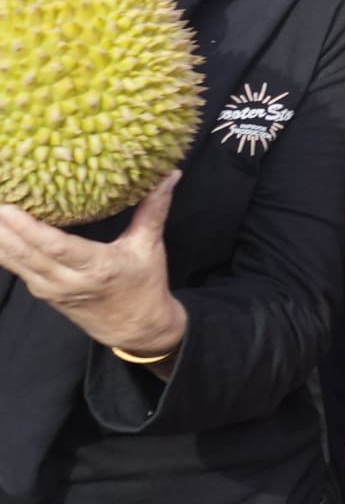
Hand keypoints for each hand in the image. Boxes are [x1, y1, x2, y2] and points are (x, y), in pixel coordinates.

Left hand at [0, 176, 187, 358]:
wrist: (135, 328)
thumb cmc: (144, 285)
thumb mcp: (150, 247)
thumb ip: (153, 210)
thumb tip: (168, 175)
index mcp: (97, 268)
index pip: (55, 247)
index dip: (29, 229)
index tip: (10, 207)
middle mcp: (67, 281)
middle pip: (24, 254)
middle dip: (2, 228)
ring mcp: (50, 289)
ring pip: (13, 262)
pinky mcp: (41, 291)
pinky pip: (15, 267)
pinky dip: (3, 248)